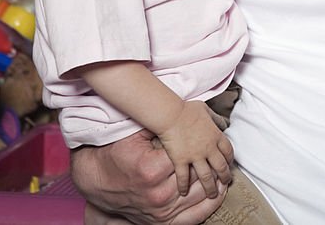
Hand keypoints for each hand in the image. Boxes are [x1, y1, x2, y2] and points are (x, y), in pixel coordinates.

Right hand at [70, 129, 226, 224]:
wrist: (98, 183)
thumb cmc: (115, 156)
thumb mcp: (132, 136)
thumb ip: (155, 126)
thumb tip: (174, 111)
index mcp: (152, 169)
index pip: (188, 157)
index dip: (198, 147)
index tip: (207, 140)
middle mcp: (159, 193)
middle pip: (197, 177)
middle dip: (211, 167)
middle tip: (225, 159)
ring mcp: (161, 211)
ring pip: (198, 197)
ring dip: (215, 186)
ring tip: (226, 176)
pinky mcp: (162, 222)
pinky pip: (192, 217)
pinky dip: (208, 207)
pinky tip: (217, 196)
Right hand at [157, 101, 234, 197]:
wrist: (171, 114)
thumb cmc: (187, 110)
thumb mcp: (206, 110)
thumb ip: (216, 119)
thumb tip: (224, 123)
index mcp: (216, 136)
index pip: (228, 151)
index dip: (229, 160)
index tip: (228, 165)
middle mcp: (208, 148)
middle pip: (221, 167)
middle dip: (225, 177)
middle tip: (225, 183)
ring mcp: (195, 156)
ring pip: (206, 176)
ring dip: (210, 187)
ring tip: (211, 194)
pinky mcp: (181, 160)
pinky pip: (184, 177)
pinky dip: (184, 186)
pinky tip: (184, 192)